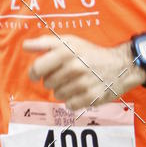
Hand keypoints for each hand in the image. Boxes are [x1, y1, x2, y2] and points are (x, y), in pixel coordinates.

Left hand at [23, 34, 144, 110]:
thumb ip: (45, 43)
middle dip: (53, 80)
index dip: (34, 73)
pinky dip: (73, 100)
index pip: (37, 68)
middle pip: (47, 83)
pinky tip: (81, 91)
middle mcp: (74, 66)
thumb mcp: (69, 41)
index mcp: (66, 51)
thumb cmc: (90, 53)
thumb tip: (25, 46)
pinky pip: (69, 104)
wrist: (120, 65)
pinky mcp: (90, 97)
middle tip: (65, 75)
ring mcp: (83, 83)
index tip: (38, 74)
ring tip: (75, 82)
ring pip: (57, 95)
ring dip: (63, 90)